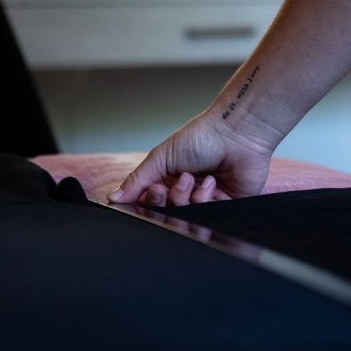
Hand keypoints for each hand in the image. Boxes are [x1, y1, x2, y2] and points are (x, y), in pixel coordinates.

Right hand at [108, 111, 274, 205]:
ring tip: (194, 178)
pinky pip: (209, 216)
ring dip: (188, 197)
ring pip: (188, 216)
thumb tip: (114, 198)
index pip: (153, 202)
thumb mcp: (162, 157)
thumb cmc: (202, 137)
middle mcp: (188, 190)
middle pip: (169, 212)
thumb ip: (138, 179)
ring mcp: (208, 199)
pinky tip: (211, 182)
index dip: (152, 201)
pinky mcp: (226, 206)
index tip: (155, 189)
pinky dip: (205, 198)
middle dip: (171, 199)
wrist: (236, 134)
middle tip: (176, 182)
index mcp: (171, 178)